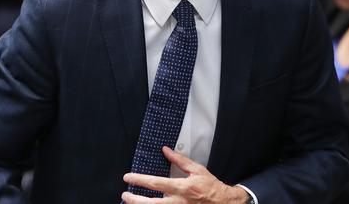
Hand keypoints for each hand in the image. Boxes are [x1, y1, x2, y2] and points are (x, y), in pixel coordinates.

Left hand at [121, 147, 248, 203]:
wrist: (223, 203)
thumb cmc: (210, 187)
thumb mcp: (197, 170)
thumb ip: (180, 161)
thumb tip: (167, 151)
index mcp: (182, 187)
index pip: (155, 183)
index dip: (139, 180)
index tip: (128, 177)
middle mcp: (178, 202)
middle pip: (151, 203)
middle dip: (134, 199)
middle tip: (125, 194)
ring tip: (129, 201)